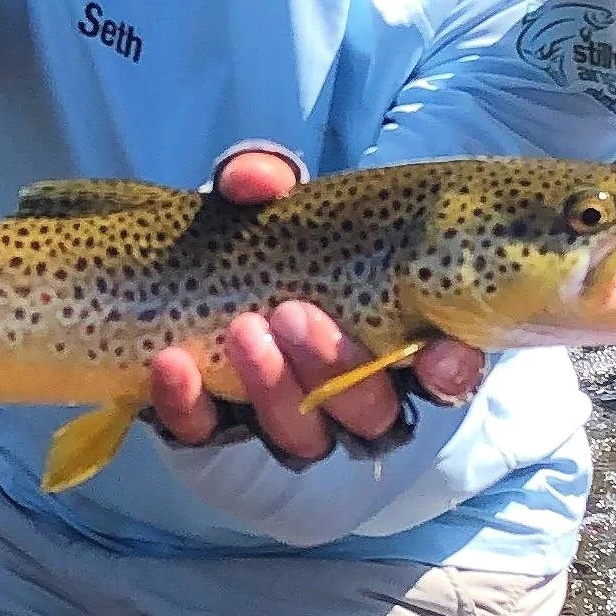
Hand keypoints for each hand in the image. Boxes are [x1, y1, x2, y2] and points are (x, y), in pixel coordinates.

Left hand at [147, 150, 483, 460]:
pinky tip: (172, 363)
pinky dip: (188, 404)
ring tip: (243, 331)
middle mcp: (349, 397)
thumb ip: (268, 176)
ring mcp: (284, 421)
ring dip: (276, 389)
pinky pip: (207, 436)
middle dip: (338, 370)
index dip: (448, 373)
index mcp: (392, 342)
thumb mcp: (266, 197)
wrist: (167, 272)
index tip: (438, 354)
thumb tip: (257, 181)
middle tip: (296, 314)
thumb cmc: (252, 236)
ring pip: (303, 439)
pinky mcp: (214, 431)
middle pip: (371, 416)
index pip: (443, 376)